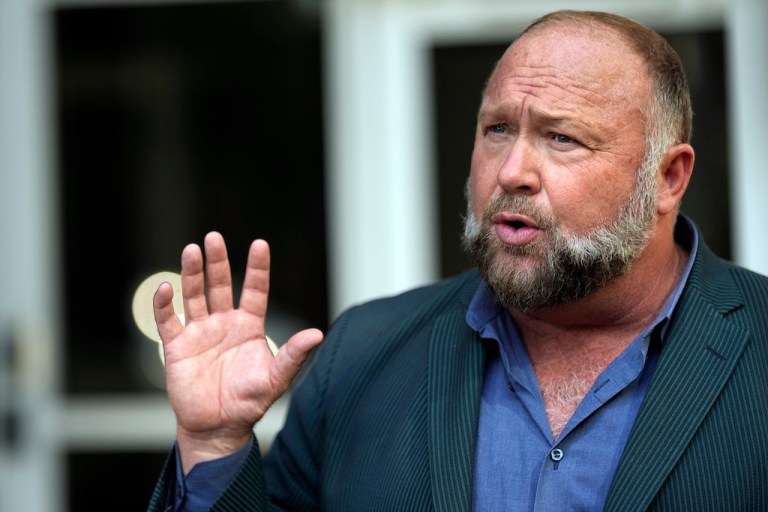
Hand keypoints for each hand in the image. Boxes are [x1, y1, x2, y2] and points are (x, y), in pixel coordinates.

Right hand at [153, 232, 323, 472]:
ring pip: (194, 295)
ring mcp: (199, 332)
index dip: (257, 268)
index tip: (260, 244)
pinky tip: (166, 288)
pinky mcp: (177, 346)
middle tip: (214, 237)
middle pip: (219, 284)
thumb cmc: (248, 402)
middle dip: (217, 261)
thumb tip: (317, 334)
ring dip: (191, 273)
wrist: (218, 427)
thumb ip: (293, 356)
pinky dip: (164, 305)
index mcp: (249, 326)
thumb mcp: (275, 379)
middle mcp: (223, 323)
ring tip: (192, 250)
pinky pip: (168, 321)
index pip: (254, 290)